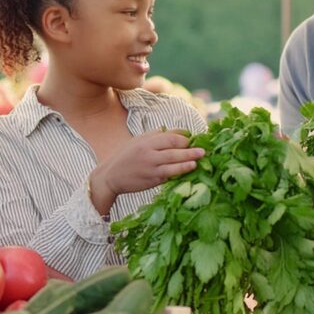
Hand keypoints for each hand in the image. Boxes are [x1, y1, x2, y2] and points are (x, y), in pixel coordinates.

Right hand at [89, 129, 204, 213]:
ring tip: (199, 160)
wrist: (110, 176)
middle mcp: (149, 153)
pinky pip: (169, 175)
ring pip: (173, 163)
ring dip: (188, 161)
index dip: (185, 139)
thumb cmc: (127, 156)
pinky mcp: (152, 180)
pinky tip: (189, 170)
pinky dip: (179, 172)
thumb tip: (182, 133)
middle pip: (174, 148)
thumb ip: (159, 136)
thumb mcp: (140, 141)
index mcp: (147, 141)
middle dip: (190, 149)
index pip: (171, 137)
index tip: (195, 141)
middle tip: (203, 150)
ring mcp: (150, 167)